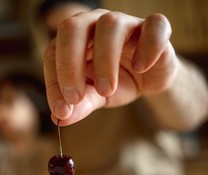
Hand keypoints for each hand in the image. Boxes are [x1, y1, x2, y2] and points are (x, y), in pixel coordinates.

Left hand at [43, 9, 177, 124]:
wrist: (148, 79)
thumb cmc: (114, 82)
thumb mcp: (95, 97)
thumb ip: (79, 105)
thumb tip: (60, 119)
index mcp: (73, 38)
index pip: (53, 52)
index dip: (54, 82)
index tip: (62, 110)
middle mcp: (94, 23)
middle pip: (72, 28)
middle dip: (69, 65)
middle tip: (75, 98)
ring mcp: (125, 22)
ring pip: (109, 25)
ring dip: (104, 60)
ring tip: (106, 90)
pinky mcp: (155, 28)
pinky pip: (153, 26)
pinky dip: (146, 47)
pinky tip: (140, 68)